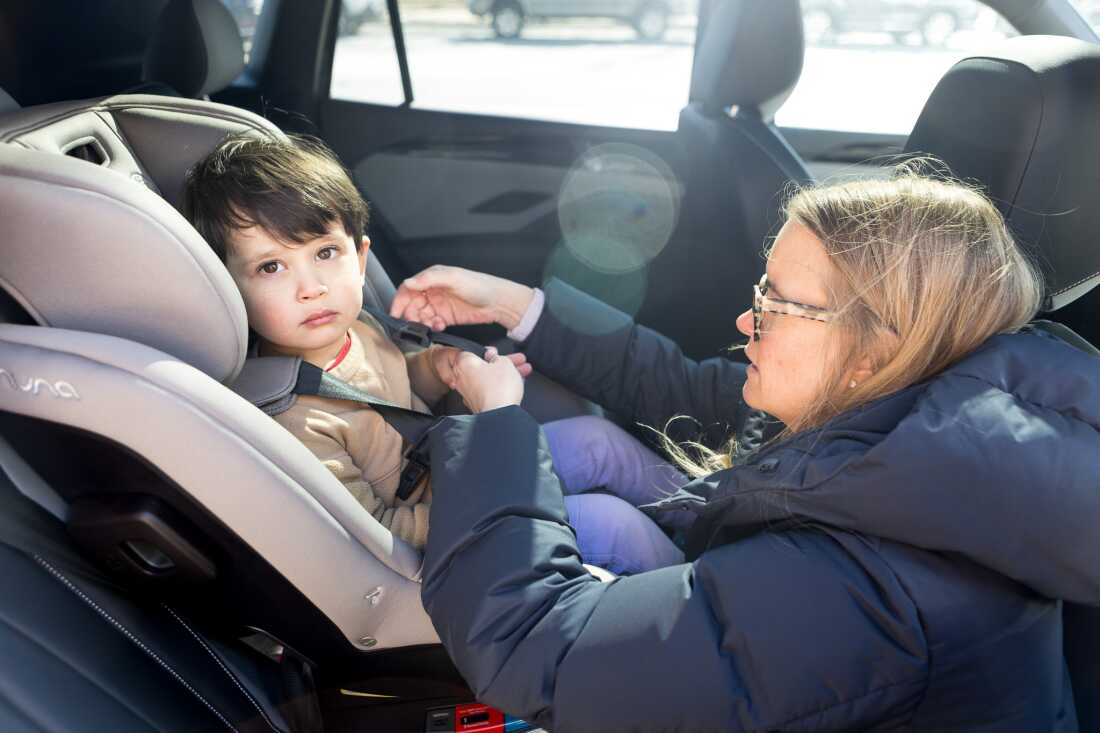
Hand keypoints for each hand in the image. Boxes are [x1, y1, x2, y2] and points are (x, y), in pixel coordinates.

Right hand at [390, 265, 535, 331]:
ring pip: (420, 316)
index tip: (396, 313)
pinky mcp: (446, 317)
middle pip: (412, 304)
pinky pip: (431, 324)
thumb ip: (429, 279)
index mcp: (432, 278)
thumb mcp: (454, 278)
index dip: (400, 300)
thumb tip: (408, 282)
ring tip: (431, 324)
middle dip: (410, 314)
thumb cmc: (479, 285)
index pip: (408, 288)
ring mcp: (439, 305)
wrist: (498, 302)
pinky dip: (432, 327)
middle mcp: (433, 291)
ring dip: (421, 322)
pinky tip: (439, 326)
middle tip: (414, 322)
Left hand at [447, 349, 524, 412]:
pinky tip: (511, 387)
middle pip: (481, 366)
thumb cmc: (498, 389)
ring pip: (486, 379)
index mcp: (464, 363)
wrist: (499, 415)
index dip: (488, 351)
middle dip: (500, 364)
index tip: (498, 353)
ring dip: (502, 375)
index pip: (472, 351)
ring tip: (520, 374)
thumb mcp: (504, 363)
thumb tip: (495, 358)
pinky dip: (498, 388)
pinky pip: (487, 391)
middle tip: (514, 362)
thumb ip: (498, 357)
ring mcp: (468, 394)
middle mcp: (462, 378)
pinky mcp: (476, 405)